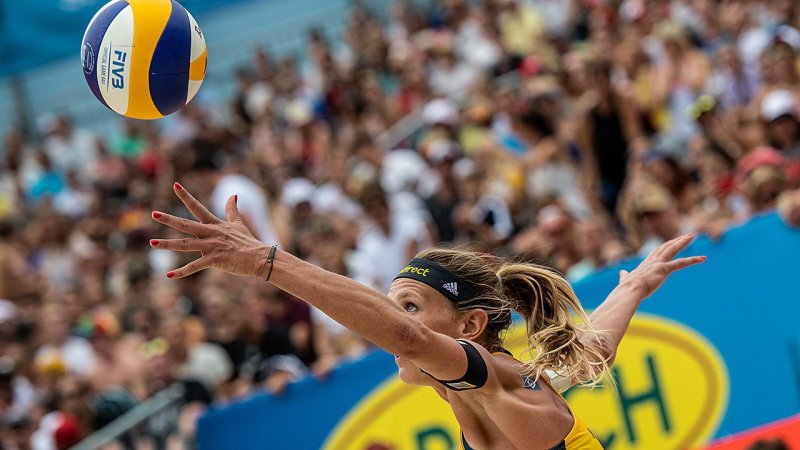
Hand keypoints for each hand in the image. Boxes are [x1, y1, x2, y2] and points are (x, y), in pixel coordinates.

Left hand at [150, 183, 269, 278]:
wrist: (259, 257)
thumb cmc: (248, 241)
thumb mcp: (239, 223)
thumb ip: (233, 209)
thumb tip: (234, 194)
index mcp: (214, 224)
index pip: (197, 207)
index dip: (186, 196)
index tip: (175, 185)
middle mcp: (211, 233)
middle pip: (186, 224)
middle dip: (169, 219)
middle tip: (153, 214)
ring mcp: (212, 246)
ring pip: (185, 245)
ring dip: (168, 244)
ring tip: (152, 244)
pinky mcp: (214, 260)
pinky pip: (194, 266)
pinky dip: (181, 271)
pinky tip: (169, 275)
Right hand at [619, 233, 705, 298]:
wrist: (629, 289)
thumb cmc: (627, 287)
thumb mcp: (626, 280)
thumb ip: (625, 276)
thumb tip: (622, 274)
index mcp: (645, 264)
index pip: (657, 252)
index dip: (666, 246)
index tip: (672, 242)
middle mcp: (652, 261)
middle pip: (666, 247)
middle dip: (676, 240)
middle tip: (686, 235)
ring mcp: (659, 264)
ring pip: (673, 249)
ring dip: (682, 242)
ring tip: (691, 236)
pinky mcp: (664, 269)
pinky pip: (681, 263)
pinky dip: (693, 260)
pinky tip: (702, 258)